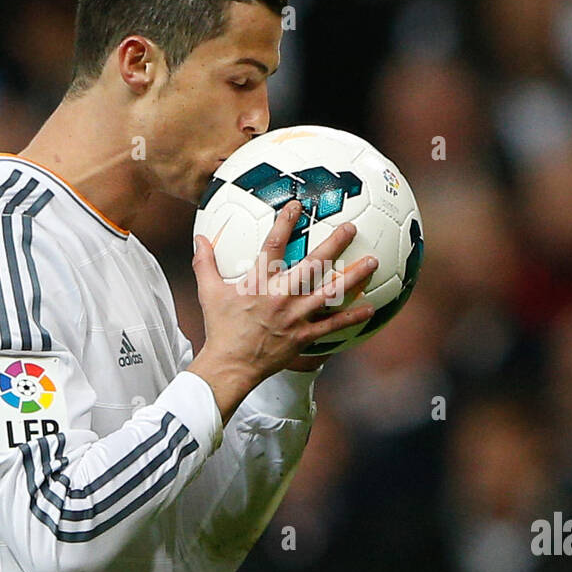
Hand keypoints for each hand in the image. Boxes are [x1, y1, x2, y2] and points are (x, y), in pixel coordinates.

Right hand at [188, 200, 374, 422]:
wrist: (230, 366)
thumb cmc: (220, 328)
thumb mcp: (209, 292)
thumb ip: (205, 263)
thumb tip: (199, 238)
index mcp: (258, 282)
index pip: (273, 246)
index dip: (285, 223)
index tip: (298, 205)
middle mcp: (281, 296)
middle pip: (313, 265)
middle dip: (334, 244)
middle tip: (351, 228)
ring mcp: (295, 317)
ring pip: (330, 293)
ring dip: (353, 277)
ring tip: (372, 262)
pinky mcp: (304, 336)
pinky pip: (332, 326)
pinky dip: (352, 317)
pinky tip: (370, 308)